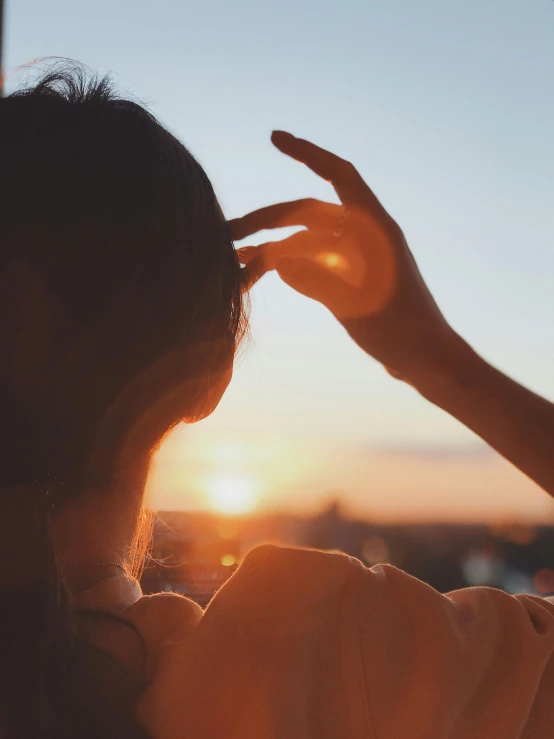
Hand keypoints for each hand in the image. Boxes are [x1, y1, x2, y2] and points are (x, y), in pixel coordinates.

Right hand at [229, 131, 457, 381]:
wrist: (425, 359)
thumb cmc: (402, 331)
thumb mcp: (357, 306)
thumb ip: (317, 281)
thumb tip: (277, 261)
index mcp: (373, 228)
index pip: (339, 175)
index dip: (308, 154)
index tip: (273, 138)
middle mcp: (362, 236)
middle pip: (307, 214)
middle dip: (267, 220)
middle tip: (226, 233)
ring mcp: (354, 258)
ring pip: (304, 242)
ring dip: (270, 248)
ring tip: (232, 260)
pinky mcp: (349, 278)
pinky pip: (311, 263)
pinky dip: (286, 266)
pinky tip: (260, 275)